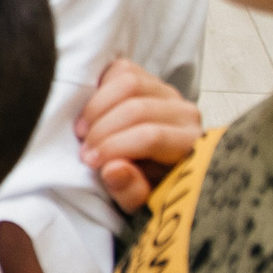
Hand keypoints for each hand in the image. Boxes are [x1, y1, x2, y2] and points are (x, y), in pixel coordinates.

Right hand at [77, 58, 203, 211]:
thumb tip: (112, 168)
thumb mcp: (141, 203)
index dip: (114, 147)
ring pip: (129, 82)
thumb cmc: (149, 189)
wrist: (156, 171)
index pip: (151, 135)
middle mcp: (185, 112)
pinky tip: (91, 113)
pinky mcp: (149, 79)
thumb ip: (130, 191)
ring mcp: (167, 92)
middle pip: (137, 107)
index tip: (89, 162)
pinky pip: (122, 69)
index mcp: (190, 144)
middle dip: (101, 130)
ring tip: (82, 132)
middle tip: (84, 152)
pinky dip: (99, 88)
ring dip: (96, 107)